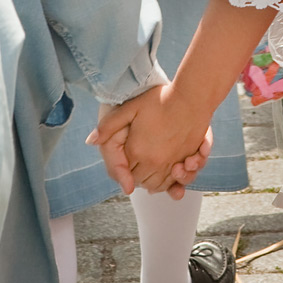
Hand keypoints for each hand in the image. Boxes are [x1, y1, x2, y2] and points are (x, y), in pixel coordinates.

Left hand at [88, 84, 213, 192]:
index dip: (124, 171)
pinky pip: (177, 180)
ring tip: (151, 170)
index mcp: (137, 151)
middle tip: (136, 168)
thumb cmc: (160, 100)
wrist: (191, 97)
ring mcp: (174, 163)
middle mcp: (155, 162)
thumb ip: (108, 126)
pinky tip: (168, 173)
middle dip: (137, 178)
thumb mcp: (129, 108)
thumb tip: (90, 141)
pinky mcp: (189, 161)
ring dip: (154, 183)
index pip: (125, 173)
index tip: (126, 162)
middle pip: (141, 182)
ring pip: (159, 185)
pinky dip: (171, 182)